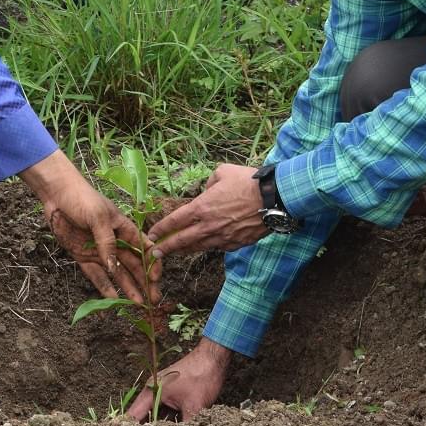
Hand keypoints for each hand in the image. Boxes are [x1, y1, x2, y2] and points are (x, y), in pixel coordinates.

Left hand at [19, 150, 155, 303]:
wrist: (56, 194)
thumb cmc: (82, 199)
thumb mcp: (98, 217)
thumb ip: (107, 242)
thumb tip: (114, 267)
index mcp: (123, 228)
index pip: (143, 248)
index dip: (152, 264)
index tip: (155, 279)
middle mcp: (114, 242)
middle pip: (133, 265)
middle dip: (143, 282)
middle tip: (152, 299)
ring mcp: (99, 250)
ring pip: (117, 273)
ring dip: (127, 287)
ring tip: (137, 303)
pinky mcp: (83, 256)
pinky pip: (96, 274)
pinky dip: (104, 286)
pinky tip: (113, 299)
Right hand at [125, 337, 231, 421]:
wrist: (214, 357)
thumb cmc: (201, 376)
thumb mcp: (194, 407)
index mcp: (151, 391)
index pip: (133, 416)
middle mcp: (152, 390)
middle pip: (142, 416)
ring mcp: (162, 391)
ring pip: (155, 414)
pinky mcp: (172, 393)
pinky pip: (164, 410)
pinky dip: (167, 421)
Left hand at [147, 163, 268, 257]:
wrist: (273, 199)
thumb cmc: (248, 182)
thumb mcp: (223, 172)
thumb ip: (210, 181)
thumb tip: (207, 189)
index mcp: (202, 207)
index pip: (175, 221)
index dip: (161, 229)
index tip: (152, 235)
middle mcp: (208, 226)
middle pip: (181, 240)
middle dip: (166, 248)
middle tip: (155, 254)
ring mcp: (222, 237)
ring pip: (198, 247)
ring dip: (185, 250)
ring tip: (175, 253)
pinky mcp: (235, 244)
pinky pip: (217, 247)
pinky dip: (208, 246)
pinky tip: (204, 246)